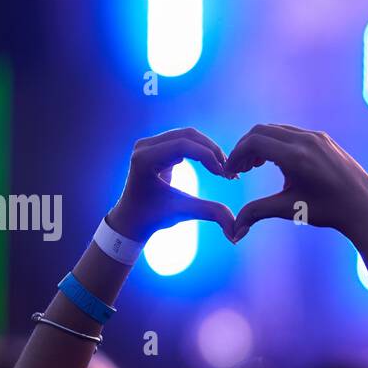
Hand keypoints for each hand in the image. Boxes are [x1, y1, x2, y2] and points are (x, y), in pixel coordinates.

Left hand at [106, 128, 237, 241]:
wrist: (132, 219)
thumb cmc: (153, 217)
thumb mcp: (183, 212)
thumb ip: (211, 213)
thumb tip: (236, 231)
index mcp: (145, 160)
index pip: (183, 146)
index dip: (208, 156)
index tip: (224, 175)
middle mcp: (144, 147)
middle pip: (188, 135)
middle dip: (212, 151)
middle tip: (229, 171)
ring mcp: (149, 144)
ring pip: (188, 135)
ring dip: (209, 150)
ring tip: (223, 169)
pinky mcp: (156, 146)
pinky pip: (184, 140)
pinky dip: (201, 150)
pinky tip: (212, 167)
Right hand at [224, 124, 367, 244]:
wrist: (364, 206)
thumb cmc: (327, 210)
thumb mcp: (289, 210)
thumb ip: (257, 213)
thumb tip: (234, 231)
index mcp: (295, 156)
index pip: (254, 142)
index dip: (236, 155)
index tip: (230, 173)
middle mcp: (305, 140)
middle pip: (261, 132)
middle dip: (245, 149)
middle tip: (239, 170)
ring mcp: (316, 136)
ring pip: (276, 130)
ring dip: (261, 145)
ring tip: (254, 167)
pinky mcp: (323, 138)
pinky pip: (291, 133)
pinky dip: (277, 143)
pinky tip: (275, 163)